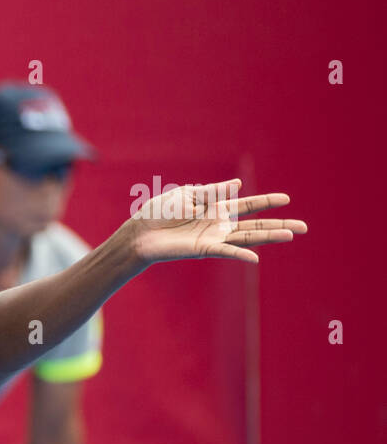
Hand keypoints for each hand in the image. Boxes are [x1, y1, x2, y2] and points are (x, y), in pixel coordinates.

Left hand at [125, 179, 306, 264]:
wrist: (140, 232)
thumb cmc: (159, 212)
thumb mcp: (188, 195)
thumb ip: (213, 191)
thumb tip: (239, 184)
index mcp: (216, 208)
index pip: (247, 205)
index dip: (266, 202)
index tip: (287, 199)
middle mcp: (219, 225)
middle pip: (255, 225)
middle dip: (279, 225)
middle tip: (304, 228)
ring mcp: (214, 239)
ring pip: (247, 238)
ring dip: (269, 237)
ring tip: (291, 236)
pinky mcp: (203, 249)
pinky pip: (226, 252)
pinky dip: (240, 255)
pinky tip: (255, 259)